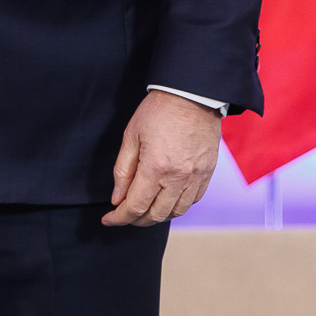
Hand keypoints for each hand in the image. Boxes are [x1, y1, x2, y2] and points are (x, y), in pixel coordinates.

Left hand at [102, 89, 222, 226]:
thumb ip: (123, 170)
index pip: (135, 206)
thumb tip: (117, 197)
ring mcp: (196, 177)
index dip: (119, 218)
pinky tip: (167, 199)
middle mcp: (178, 178)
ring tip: (145, 209)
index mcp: (156, 168)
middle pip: (156, 215)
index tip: (108, 219)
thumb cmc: (158, 110)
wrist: (192, 94)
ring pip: (176, 212)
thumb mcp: (131, 136)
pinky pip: (193, 200)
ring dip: (158, 216)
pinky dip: (177, 206)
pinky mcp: (207, 173)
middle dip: (136, 220)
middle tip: (124, 215)